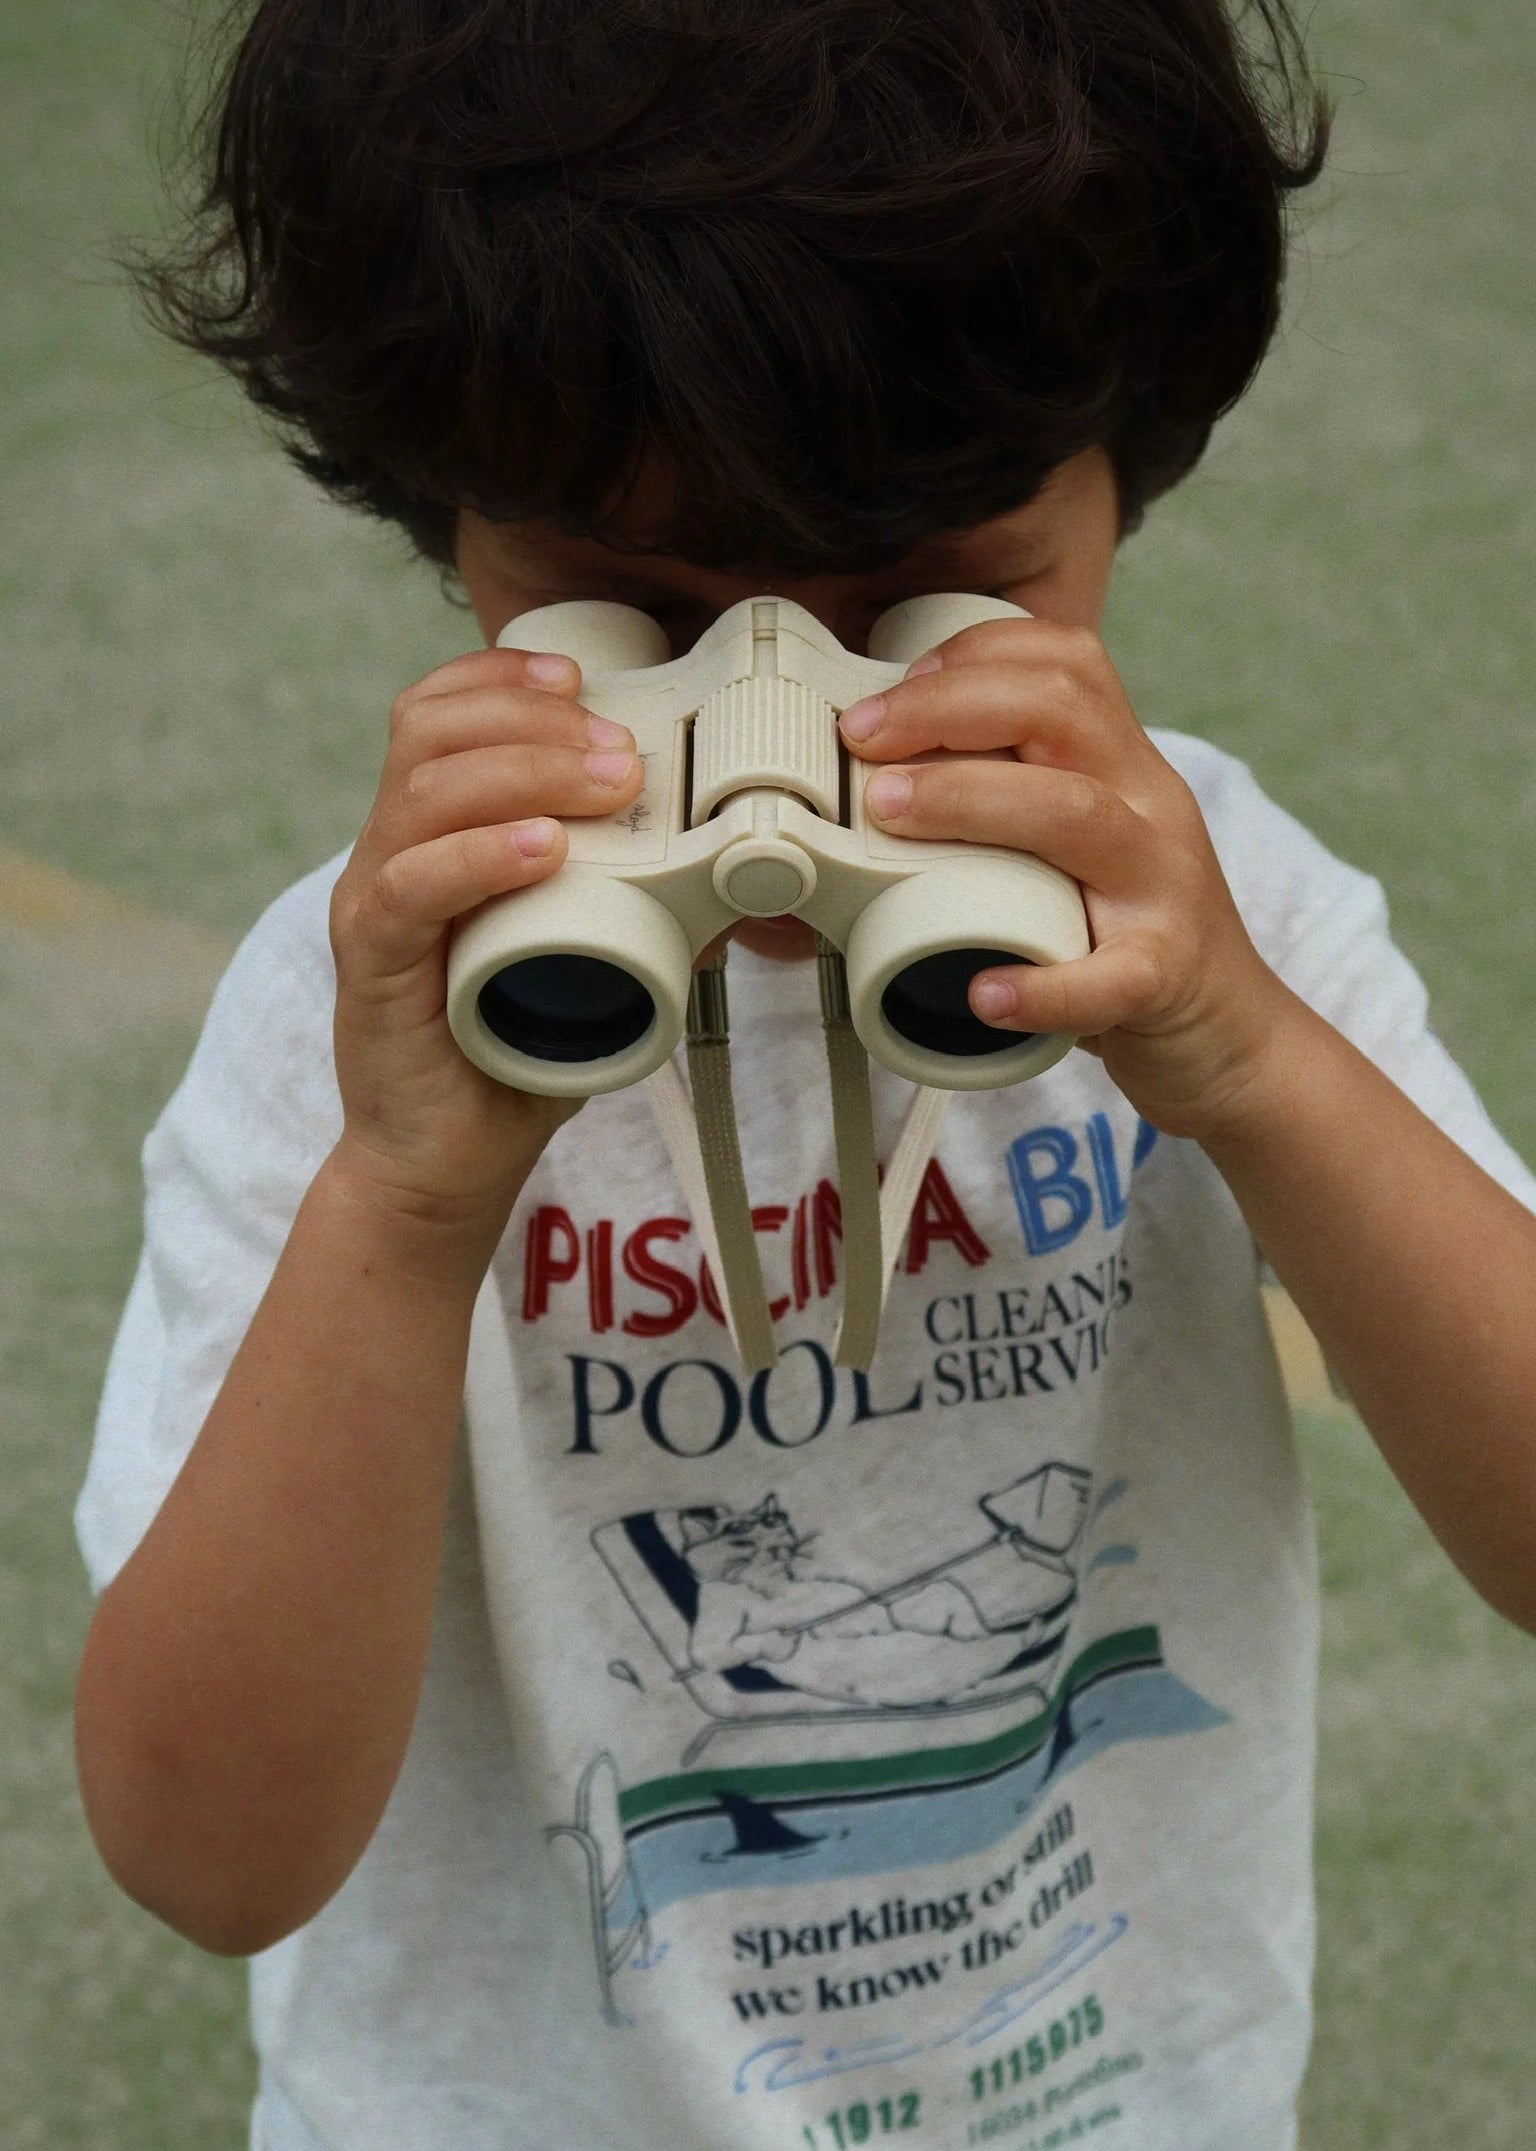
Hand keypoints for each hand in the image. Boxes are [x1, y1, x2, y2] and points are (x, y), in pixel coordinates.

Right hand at [328, 644, 644, 1236]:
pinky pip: (412, 888)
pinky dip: (482, 856)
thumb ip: (642, 907)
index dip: (504, 678)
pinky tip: (545, 850)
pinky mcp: (374, 965)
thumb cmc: (510, 1053)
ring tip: (605, 785)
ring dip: (525, 773)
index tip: (584, 677)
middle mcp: (390, 852)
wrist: (446, 1159)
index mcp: (429, 832)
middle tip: (622, 751)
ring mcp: (374, 905)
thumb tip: (735, 870)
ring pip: (422, 794)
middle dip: (535, 719)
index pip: (436, 712)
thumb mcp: (589, 960)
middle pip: (430, 733)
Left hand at [837, 618, 1295, 1142]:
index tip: (889, 692)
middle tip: (862, 738)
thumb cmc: (1126, 934)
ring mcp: (1162, 890)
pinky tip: (985, 993)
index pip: (1064, 664)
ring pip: (1080, 816)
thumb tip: (873, 789)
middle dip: (948, 707)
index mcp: (1124, 766)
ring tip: (891, 812)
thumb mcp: (1078, 845)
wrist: (1230, 1035)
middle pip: (1062, 710)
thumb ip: (1008, 803)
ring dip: (972, 800)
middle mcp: (1148, 807)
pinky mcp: (1165, 978)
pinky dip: (1045, 986)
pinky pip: (1112, 976)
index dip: (970, 655)